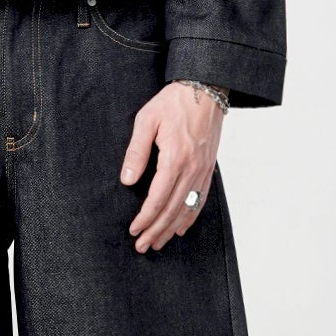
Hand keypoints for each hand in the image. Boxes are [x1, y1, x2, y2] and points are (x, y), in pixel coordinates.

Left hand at [119, 81, 225, 251]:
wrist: (206, 89)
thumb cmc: (173, 102)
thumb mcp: (147, 120)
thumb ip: (136, 152)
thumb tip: (127, 181)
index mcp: (175, 158)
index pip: (158, 198)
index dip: (145, 218)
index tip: (134, 230)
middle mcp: (192, 168)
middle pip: (173, 209)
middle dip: (156, 231)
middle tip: (142, 246)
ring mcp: (203, 170)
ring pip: (188, 208)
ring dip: (172, 229)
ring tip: (159, 243)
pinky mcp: (208, 168)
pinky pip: (200, 198)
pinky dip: (191, 217)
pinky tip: (182, 228)